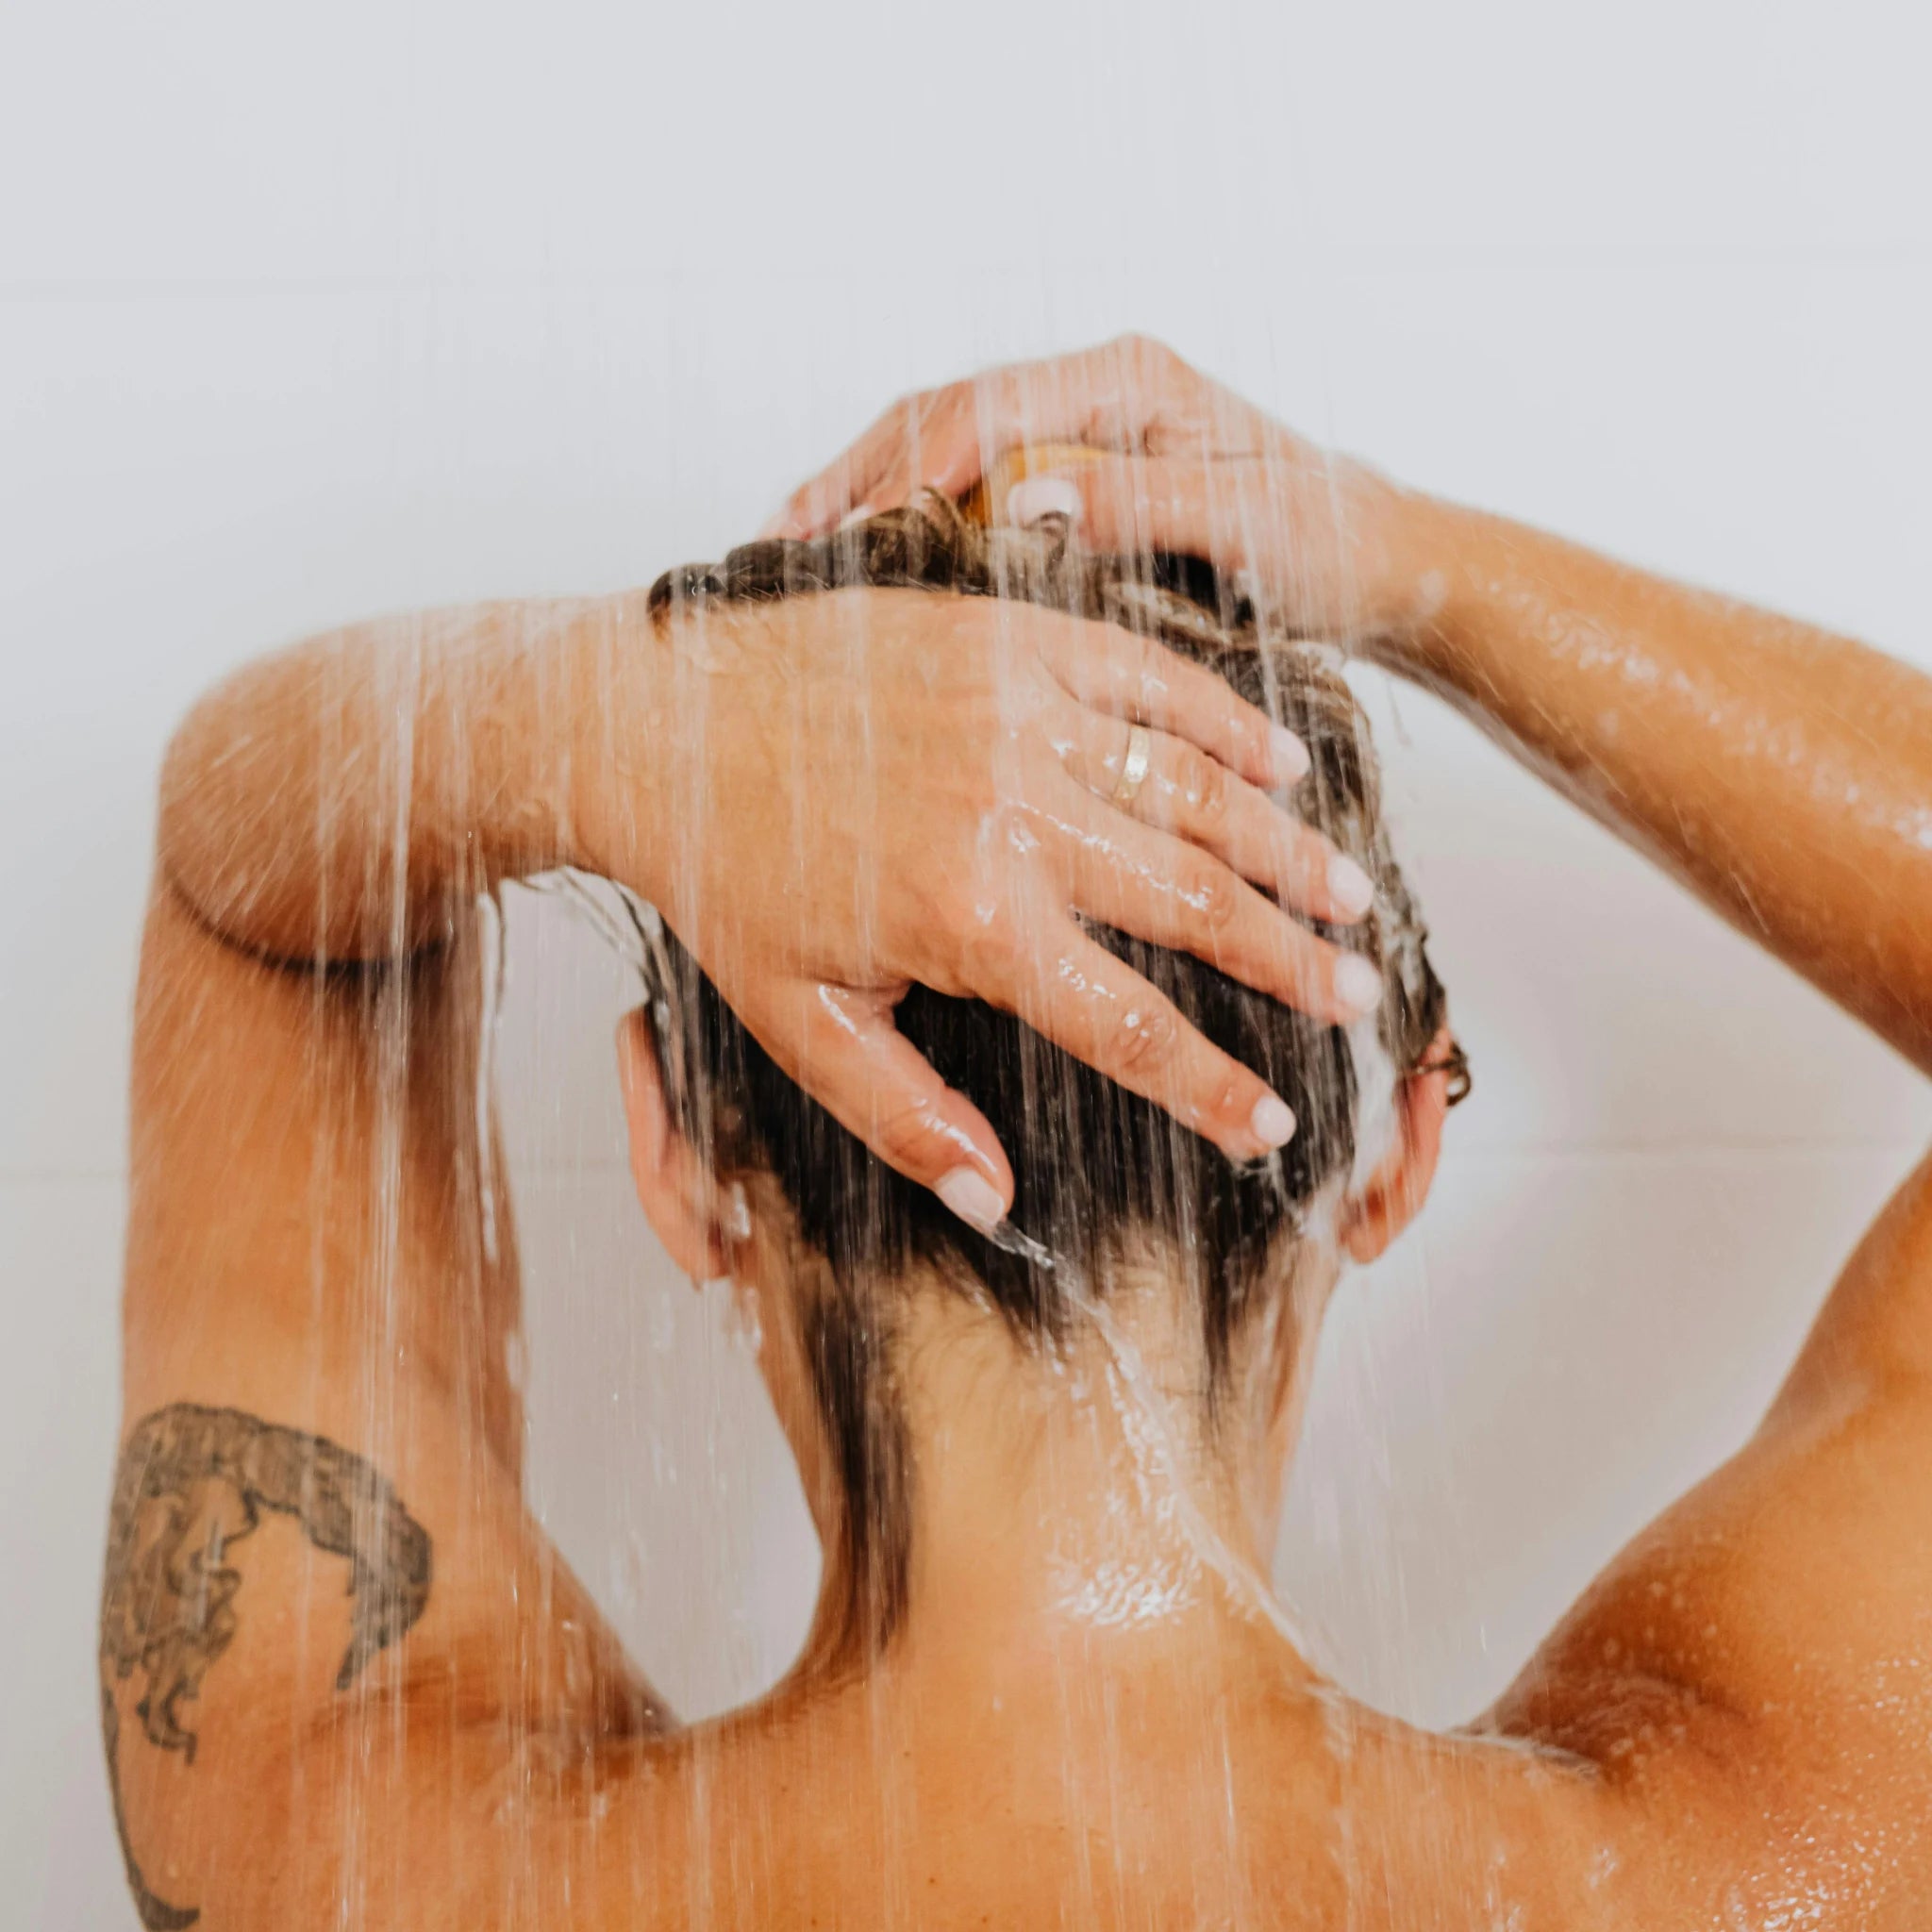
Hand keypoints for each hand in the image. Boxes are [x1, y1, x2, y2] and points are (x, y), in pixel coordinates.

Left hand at [586, 585, 1383, 1229]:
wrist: (650, 718)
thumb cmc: (725, 872)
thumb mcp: (796, 1020)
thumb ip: (904, 1114)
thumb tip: (995, 1201)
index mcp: (968, 919)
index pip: (1130, 1027)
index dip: (1216, 1088)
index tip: (1278, 1127)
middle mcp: (1012, 811)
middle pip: (1195, 904)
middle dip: (1291, 965)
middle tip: (1359, 1001)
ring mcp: (1019, 710)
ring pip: (1195, 791)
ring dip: (1286, 851)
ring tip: (1353, 900)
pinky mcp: (1011, 633)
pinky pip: (1152, 676)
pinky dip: (1228, 723)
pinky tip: (1283, 766)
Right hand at [768, 334, 1419, 642]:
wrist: (1372, 569)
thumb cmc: (1323, 543)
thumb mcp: (1239, 524)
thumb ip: (1135, 504)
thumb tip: (1023, 497)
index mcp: (1129, 379)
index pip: (991, 402)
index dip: (919, 463)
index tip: (870, 527)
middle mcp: (1089, 393)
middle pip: (942, 417)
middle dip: (862, 475)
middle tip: (787, 541)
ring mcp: (1070, 436)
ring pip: (937, 451)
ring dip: (862, 498)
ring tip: (785, 551)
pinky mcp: (1064, 485)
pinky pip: (962, 495)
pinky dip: (902, 526)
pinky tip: (849, 565)